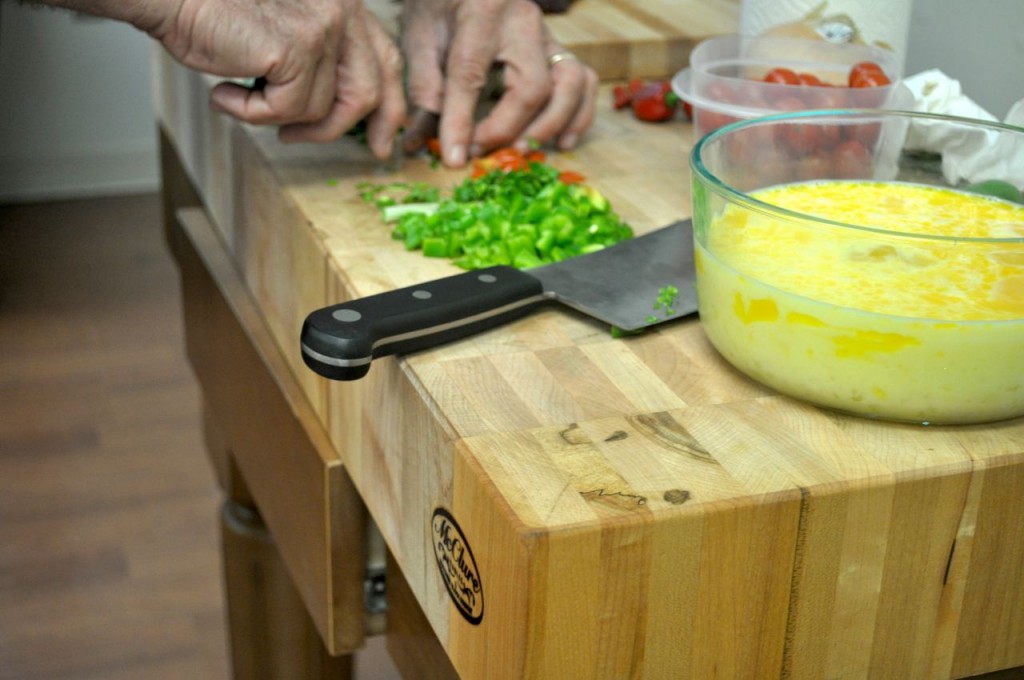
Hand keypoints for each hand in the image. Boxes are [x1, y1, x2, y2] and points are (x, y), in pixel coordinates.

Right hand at [143, 0, 405, 157]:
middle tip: (313, 144)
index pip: (384, 60)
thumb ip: (317, 64)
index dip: (388, 105)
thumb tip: (340, 114)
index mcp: (343, 4)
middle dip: (344, 129)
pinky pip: (289, 110)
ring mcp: (323, 28)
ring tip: (242, 99)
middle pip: (368, 91)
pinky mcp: (298, 48)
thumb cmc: (215, 17)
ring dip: (281, 119)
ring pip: (322, 109)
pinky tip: (224, 91)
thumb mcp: (283, 39)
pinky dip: (252, 113)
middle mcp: (342, 10)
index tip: (382, 140)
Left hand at [399, 0, 597, 166]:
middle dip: (509, 129)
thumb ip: (424, 85)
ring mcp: (549, 35)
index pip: (471, 74)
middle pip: (532, 86)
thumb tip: (430, 141)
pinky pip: (585, 82)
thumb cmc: (440, 6)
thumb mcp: (419, 38)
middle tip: (482, 150)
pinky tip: (561, 142)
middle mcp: (524, 21)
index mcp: (481, 12)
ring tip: (524, 149)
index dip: (462, 121)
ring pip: (571, 83)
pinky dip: (578, 116)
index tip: (454, 156)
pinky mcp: (560, 50)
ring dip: (551, 125)